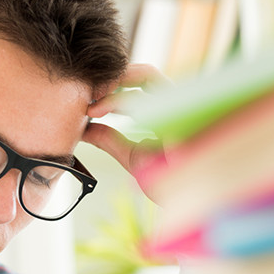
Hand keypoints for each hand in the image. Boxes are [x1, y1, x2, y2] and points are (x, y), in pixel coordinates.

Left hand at [83, 63, 171, 201]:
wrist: (188, 199)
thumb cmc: (170, 182)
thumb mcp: (132, 157)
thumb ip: (111, 140)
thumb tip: (86, 129)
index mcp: (170, 112)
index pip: (141, 86)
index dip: (114, 89)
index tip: (89, 104)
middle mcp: (178, 103)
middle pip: (144, 73)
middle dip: (113, 79)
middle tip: (86, 94)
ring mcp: (182, 105)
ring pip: (146, 74)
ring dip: (114, 81)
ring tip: (91, 99)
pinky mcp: (180, 112)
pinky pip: (145, 96)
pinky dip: (116, 99)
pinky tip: (97, 111)